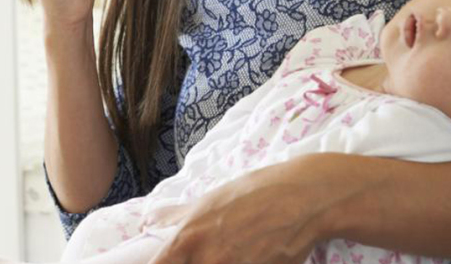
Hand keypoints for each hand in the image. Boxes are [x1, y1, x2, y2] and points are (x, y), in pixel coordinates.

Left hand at [142, 155, 350, 263]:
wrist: (302, 199)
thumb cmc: (254, 193)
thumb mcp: (210, 199)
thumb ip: (174, 215)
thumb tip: (147, 222)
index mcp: (188, 238)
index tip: (166, 263)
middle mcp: (207, 260)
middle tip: (212, 253)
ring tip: (237, 252)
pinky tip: (251, 258)